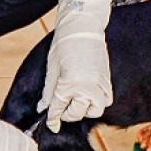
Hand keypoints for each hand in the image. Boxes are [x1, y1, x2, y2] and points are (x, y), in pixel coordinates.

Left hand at [37, 0, 111, 131]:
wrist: (83, 26)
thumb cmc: (64, 43)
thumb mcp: (52, 68)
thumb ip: (48, 91)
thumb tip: (43, 108)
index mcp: (69, 83)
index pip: (59, 109)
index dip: (53, 119)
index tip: (51, 125)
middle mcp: (86, 87)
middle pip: (77, 113)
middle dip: (67, 114)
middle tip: (61, 108)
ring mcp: (99, 84)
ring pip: (95, 110)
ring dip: (84, 110)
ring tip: (75, 101)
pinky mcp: (107, 79)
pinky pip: (106, 100)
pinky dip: (97, 102)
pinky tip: (88, 95)